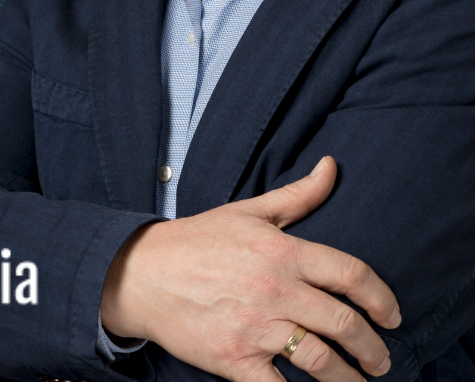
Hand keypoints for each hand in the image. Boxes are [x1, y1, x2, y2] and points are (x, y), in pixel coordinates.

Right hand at [99, 156, 401, 381]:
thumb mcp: (246, 212)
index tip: (392, 317)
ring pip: (321, 361)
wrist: (136, 273)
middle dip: (373, 349)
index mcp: (282, 252)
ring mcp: (254, 326)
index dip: (382, 299)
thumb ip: (297, 195)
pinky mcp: (233, 358)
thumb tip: (331, 167)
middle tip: (380, 361)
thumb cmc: (194, 241)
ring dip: (350, 380)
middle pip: (345, 324)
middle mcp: (274, 289)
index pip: (351, 274)